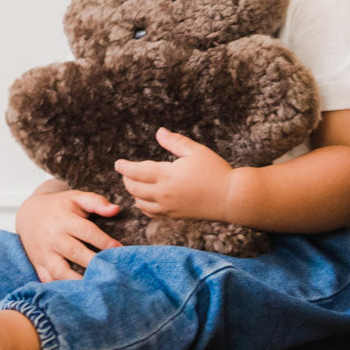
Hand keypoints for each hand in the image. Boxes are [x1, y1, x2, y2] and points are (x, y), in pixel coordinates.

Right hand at [16, 189, 121, 280]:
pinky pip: (48, 280)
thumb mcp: (75, 197)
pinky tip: (76, 296)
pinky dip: (60, 289)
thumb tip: (115, 210)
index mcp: (64, 219)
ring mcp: (44, 253)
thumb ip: (96, 201)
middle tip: (112, 273)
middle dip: (95, 263)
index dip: (105, 241)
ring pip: (60, 271)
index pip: (87, 232)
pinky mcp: (38, 265)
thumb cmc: (58, 206)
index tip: (120, 250)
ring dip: (78, 281)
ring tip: (96, 288)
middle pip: (75, 253)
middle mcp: (53, 237)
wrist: (29, 214)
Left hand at [115, 127, 233, 219]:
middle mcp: (164, 194)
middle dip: (126, 179)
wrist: (232, 198)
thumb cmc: (216, 171)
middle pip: (134, 189)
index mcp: (167, 175)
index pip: (137, 171)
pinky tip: (144, 201)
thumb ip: (175, 142)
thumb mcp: (196, 151)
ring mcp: (169, 208)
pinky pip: (152, 214)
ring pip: (141, 203)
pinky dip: (143, 207)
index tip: (117, 163)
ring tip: (133, 184)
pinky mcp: (176, 217)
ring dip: (134, 194)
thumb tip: (159, 132)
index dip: (124, 167)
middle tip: (124, 171)